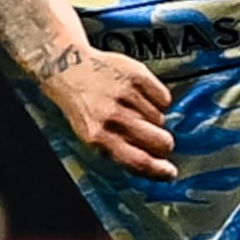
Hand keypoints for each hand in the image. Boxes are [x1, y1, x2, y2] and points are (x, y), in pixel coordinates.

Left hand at [38, 47, 177, 183]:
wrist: (69, 68)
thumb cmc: (82, 105)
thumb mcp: (93, 136)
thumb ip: (120, 151)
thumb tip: (152, 165)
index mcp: (99, 137)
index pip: (139, 161)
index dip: (159, 170)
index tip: (170, 172)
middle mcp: (113, 116)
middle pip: (159, 141)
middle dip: (162, 143)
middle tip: (157, 138)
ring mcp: (126, 95)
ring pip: (161, 119)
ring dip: (153, 118)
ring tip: (134, 108)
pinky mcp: (137, 76)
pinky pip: (164, 98)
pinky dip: (158, 99)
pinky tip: (141, 96)